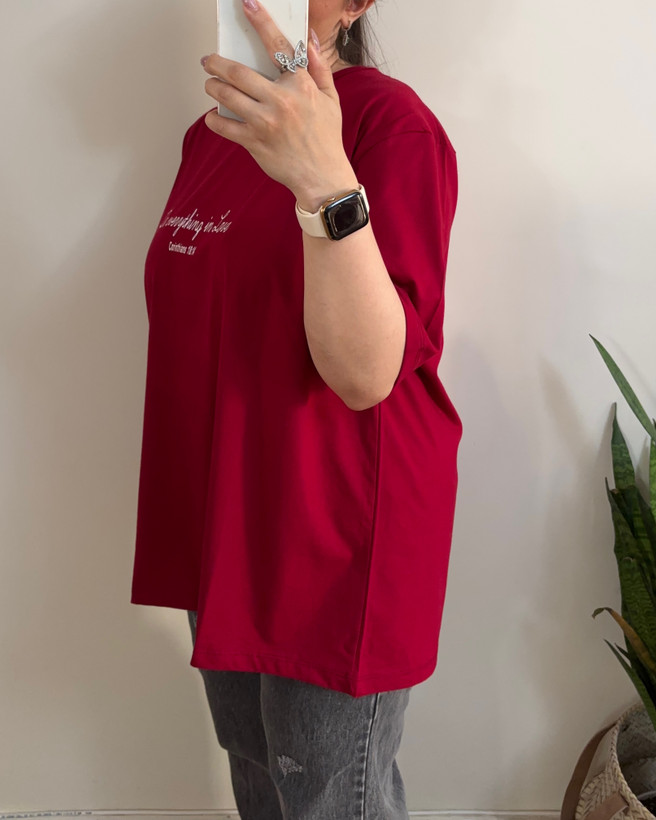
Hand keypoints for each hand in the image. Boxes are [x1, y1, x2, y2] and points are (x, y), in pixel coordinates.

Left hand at [201, 0, 357, 209]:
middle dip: (217, 63)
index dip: (260, 22)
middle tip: (208, 61)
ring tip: (210, 84)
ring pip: (227, 95)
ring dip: (212, 86)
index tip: (247, 5)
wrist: (322, 177)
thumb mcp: (330, 99)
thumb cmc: (326, 138)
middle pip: (238, 72)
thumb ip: (318, 68)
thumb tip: (309, 40)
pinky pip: (225, 127)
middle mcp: (280, 100)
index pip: (278, 46)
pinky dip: (214, 120)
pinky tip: (212, 116)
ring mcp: (265, 122)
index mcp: (300, 85)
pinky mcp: (254, 142)